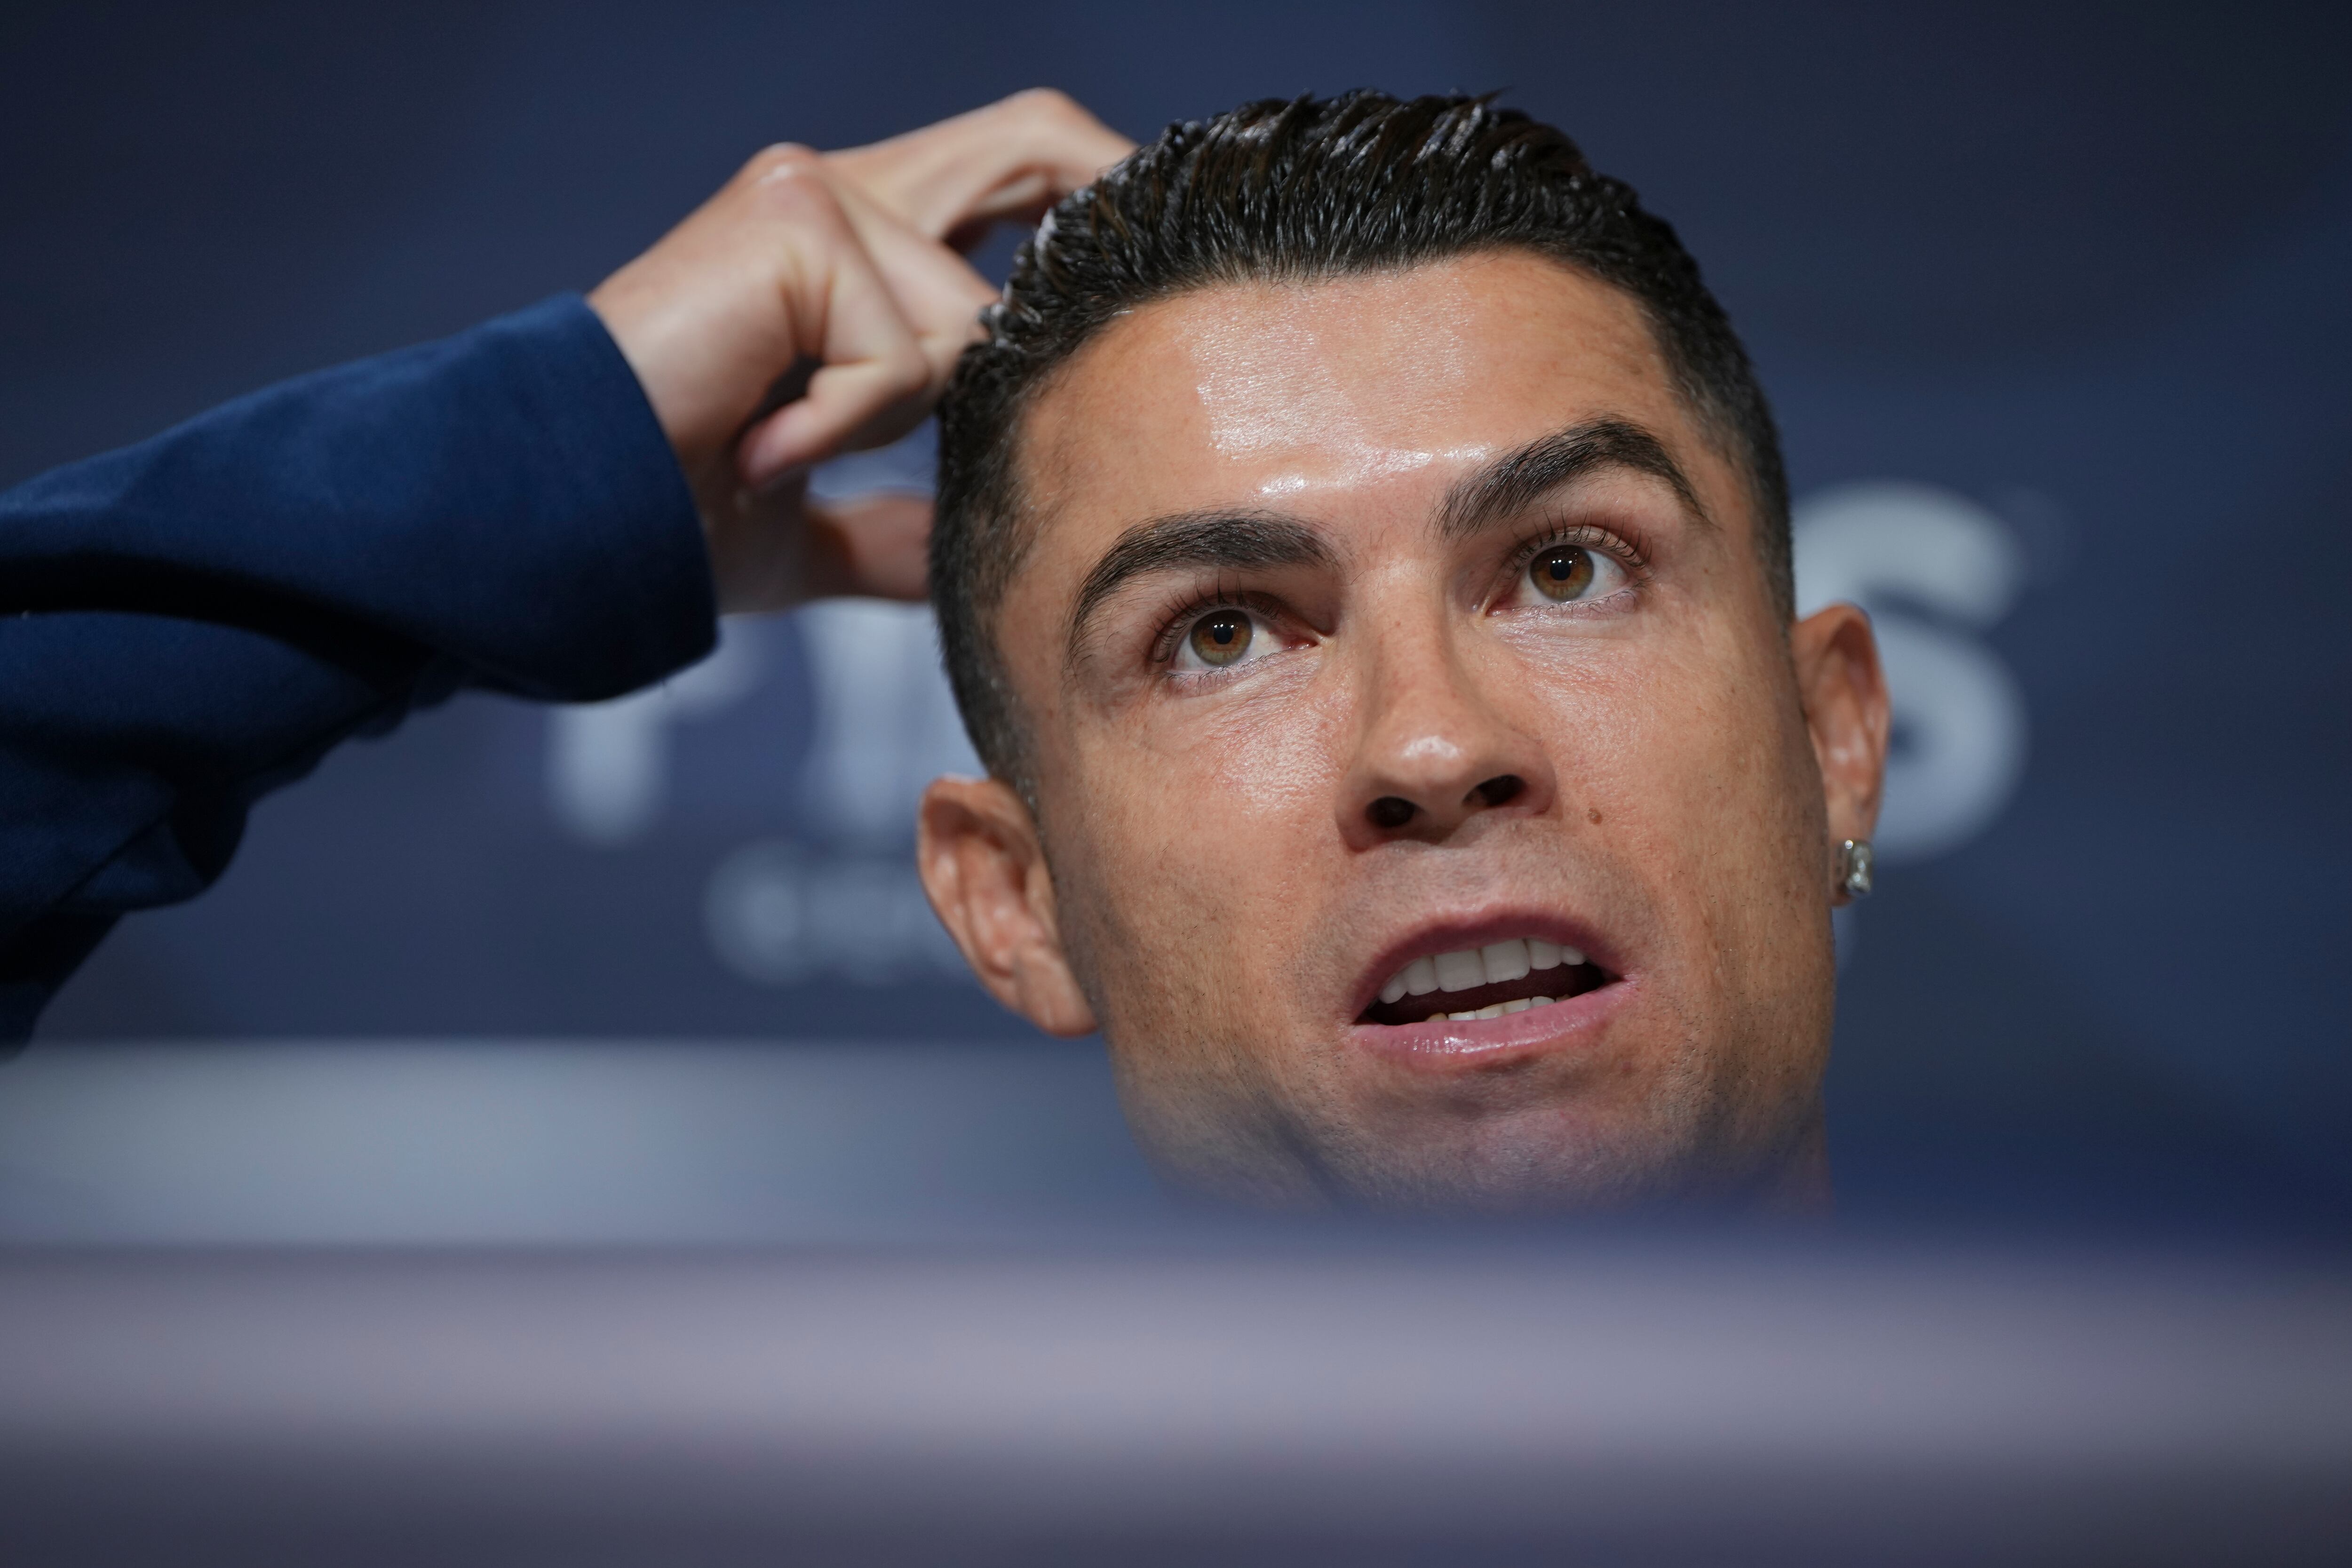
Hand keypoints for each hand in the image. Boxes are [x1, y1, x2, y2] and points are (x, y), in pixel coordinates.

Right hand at [587, 90, 1132, 611]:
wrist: (563, 516)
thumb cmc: (669, 513)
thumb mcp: (808, 528)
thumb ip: (888, 529)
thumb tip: (952, 566)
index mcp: (852, 248)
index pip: (1015, 179)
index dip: (1097, 217)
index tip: (1160, 289)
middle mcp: (841, 190)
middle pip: (1034, 142)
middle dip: (1110, 211)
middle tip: (1158, 297)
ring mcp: (813, 191)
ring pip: (971, 313)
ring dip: (908, 418)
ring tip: (786, 447)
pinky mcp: (793, 216)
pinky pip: (905, 349)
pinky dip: (848, 424)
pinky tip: (762, 446)